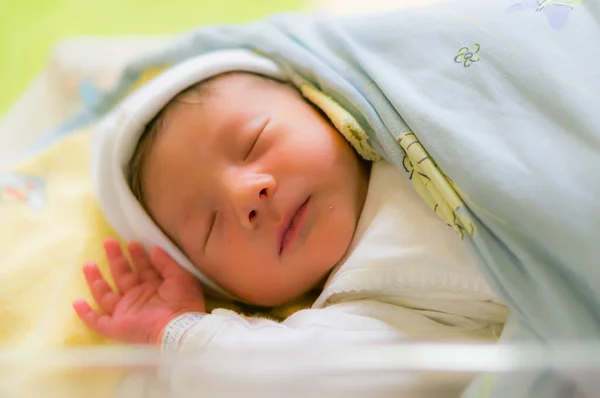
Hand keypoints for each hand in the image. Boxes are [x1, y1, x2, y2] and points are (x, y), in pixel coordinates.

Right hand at [73, 239, 205, 344]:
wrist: (178, 328)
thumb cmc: (182, 303)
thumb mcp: (180, 277)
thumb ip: (166, 263)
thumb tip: (154, 249)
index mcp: (155, 289)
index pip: (143, 269)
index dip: (138, 256)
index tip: (133, 242)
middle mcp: (139, 299)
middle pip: (122, 276)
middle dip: (115, 259)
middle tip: (108, 241)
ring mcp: (126, 313)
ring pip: (106, 295)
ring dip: (96, 280)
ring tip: (88, 264)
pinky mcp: (117, 327)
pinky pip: (97, 322)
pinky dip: (86, 314)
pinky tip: (76, 302)